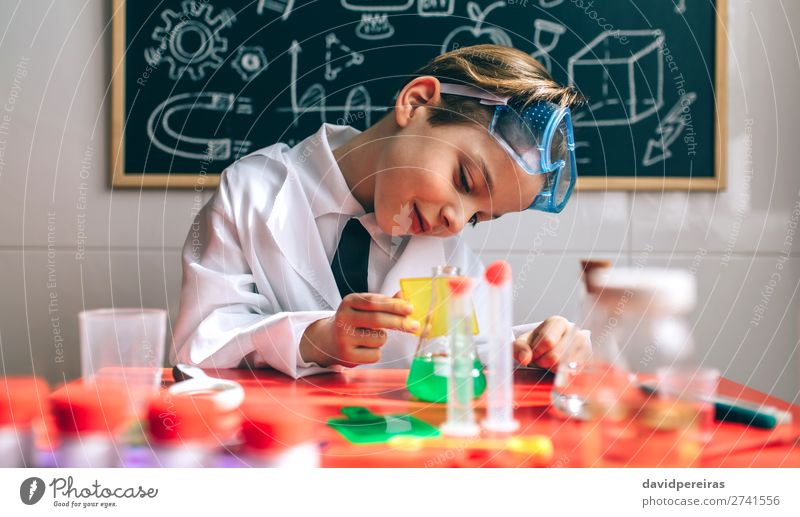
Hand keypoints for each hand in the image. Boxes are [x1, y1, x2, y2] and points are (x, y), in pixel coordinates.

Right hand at [300, 293, 418, 367]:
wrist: (328, 340)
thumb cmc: (353, 321)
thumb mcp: (364, 307)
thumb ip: (384, 302)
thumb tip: (403, 295)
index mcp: (349, 302)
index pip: (374, 301)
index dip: (394, 305)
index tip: (410, 309)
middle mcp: (343, 318)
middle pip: (377, 320)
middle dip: (399, 322)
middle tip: (414, 326)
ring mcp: (344, 338)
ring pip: (379, 339)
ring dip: (383, 338)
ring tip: (371, 337)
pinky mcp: (347, 356)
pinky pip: (375, 354)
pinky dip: (376, 352)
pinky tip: (365, 348)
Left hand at [513, 316, 584, 369]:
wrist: (552, 351)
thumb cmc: (538, 345)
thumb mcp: (523, 343)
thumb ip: (519, 348)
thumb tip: (525, 358)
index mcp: (558, 323)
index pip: (547, 341)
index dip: (536, 352)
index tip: (534, 354)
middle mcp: (574, 332)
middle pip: (556, 356)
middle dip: (544, 362)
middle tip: (541, 361)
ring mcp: (585, 347)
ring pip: (566, 367)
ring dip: (553, 370)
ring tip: (550, 364)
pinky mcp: (589, 362)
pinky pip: (575, 374)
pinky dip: (564, 376)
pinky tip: (560, 371)